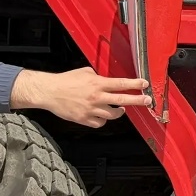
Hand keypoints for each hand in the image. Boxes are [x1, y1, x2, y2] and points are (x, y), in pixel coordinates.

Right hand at [10, 67, 151, 127]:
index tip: (145, 84)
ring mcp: (90, 110)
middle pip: (122, 100)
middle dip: (137, 101)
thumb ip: (99, 77)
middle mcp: (96, 97)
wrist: (48, 92)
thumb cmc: (66, 80)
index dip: (135, 84)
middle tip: (147, 101)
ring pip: (113, 115)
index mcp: (97, 83)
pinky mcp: (83, 119)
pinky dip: (103, 120)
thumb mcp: (85, 72)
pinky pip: (100, 123)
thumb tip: (107, 80)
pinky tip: (102, 115)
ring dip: (119, 112)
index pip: (121, 84)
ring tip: (121, 109)